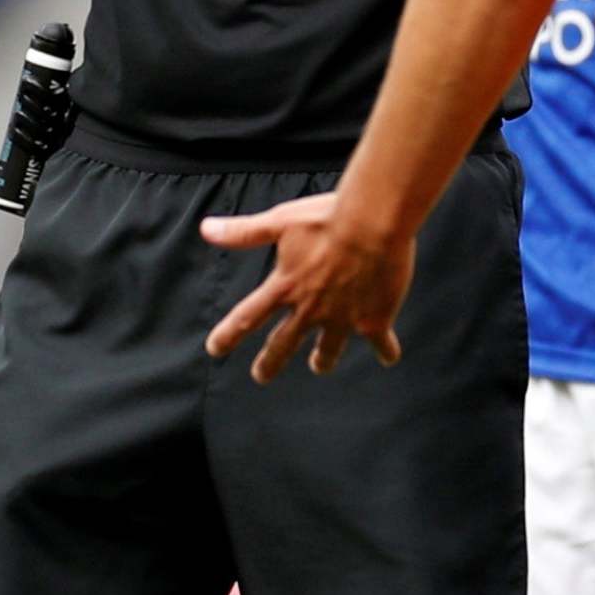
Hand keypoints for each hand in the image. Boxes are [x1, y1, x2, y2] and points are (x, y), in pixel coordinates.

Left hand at [201, 193, 414, 383]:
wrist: (372, 224)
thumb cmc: (326, 218)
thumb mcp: (280, 221)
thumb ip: (243, 232)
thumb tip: (206, 229)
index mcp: (285, 286)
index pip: (247, 317)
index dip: (228, 336)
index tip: (215, 349)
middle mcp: (310, 309)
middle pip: (282, 344)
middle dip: (269, 363)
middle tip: (261, 376)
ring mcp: (342, 318)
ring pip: (327, 350)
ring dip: (321, 360)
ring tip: (318, 365)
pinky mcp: (373, 320)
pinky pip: (380, 343)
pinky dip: (385, 351)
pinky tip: (389, 357)